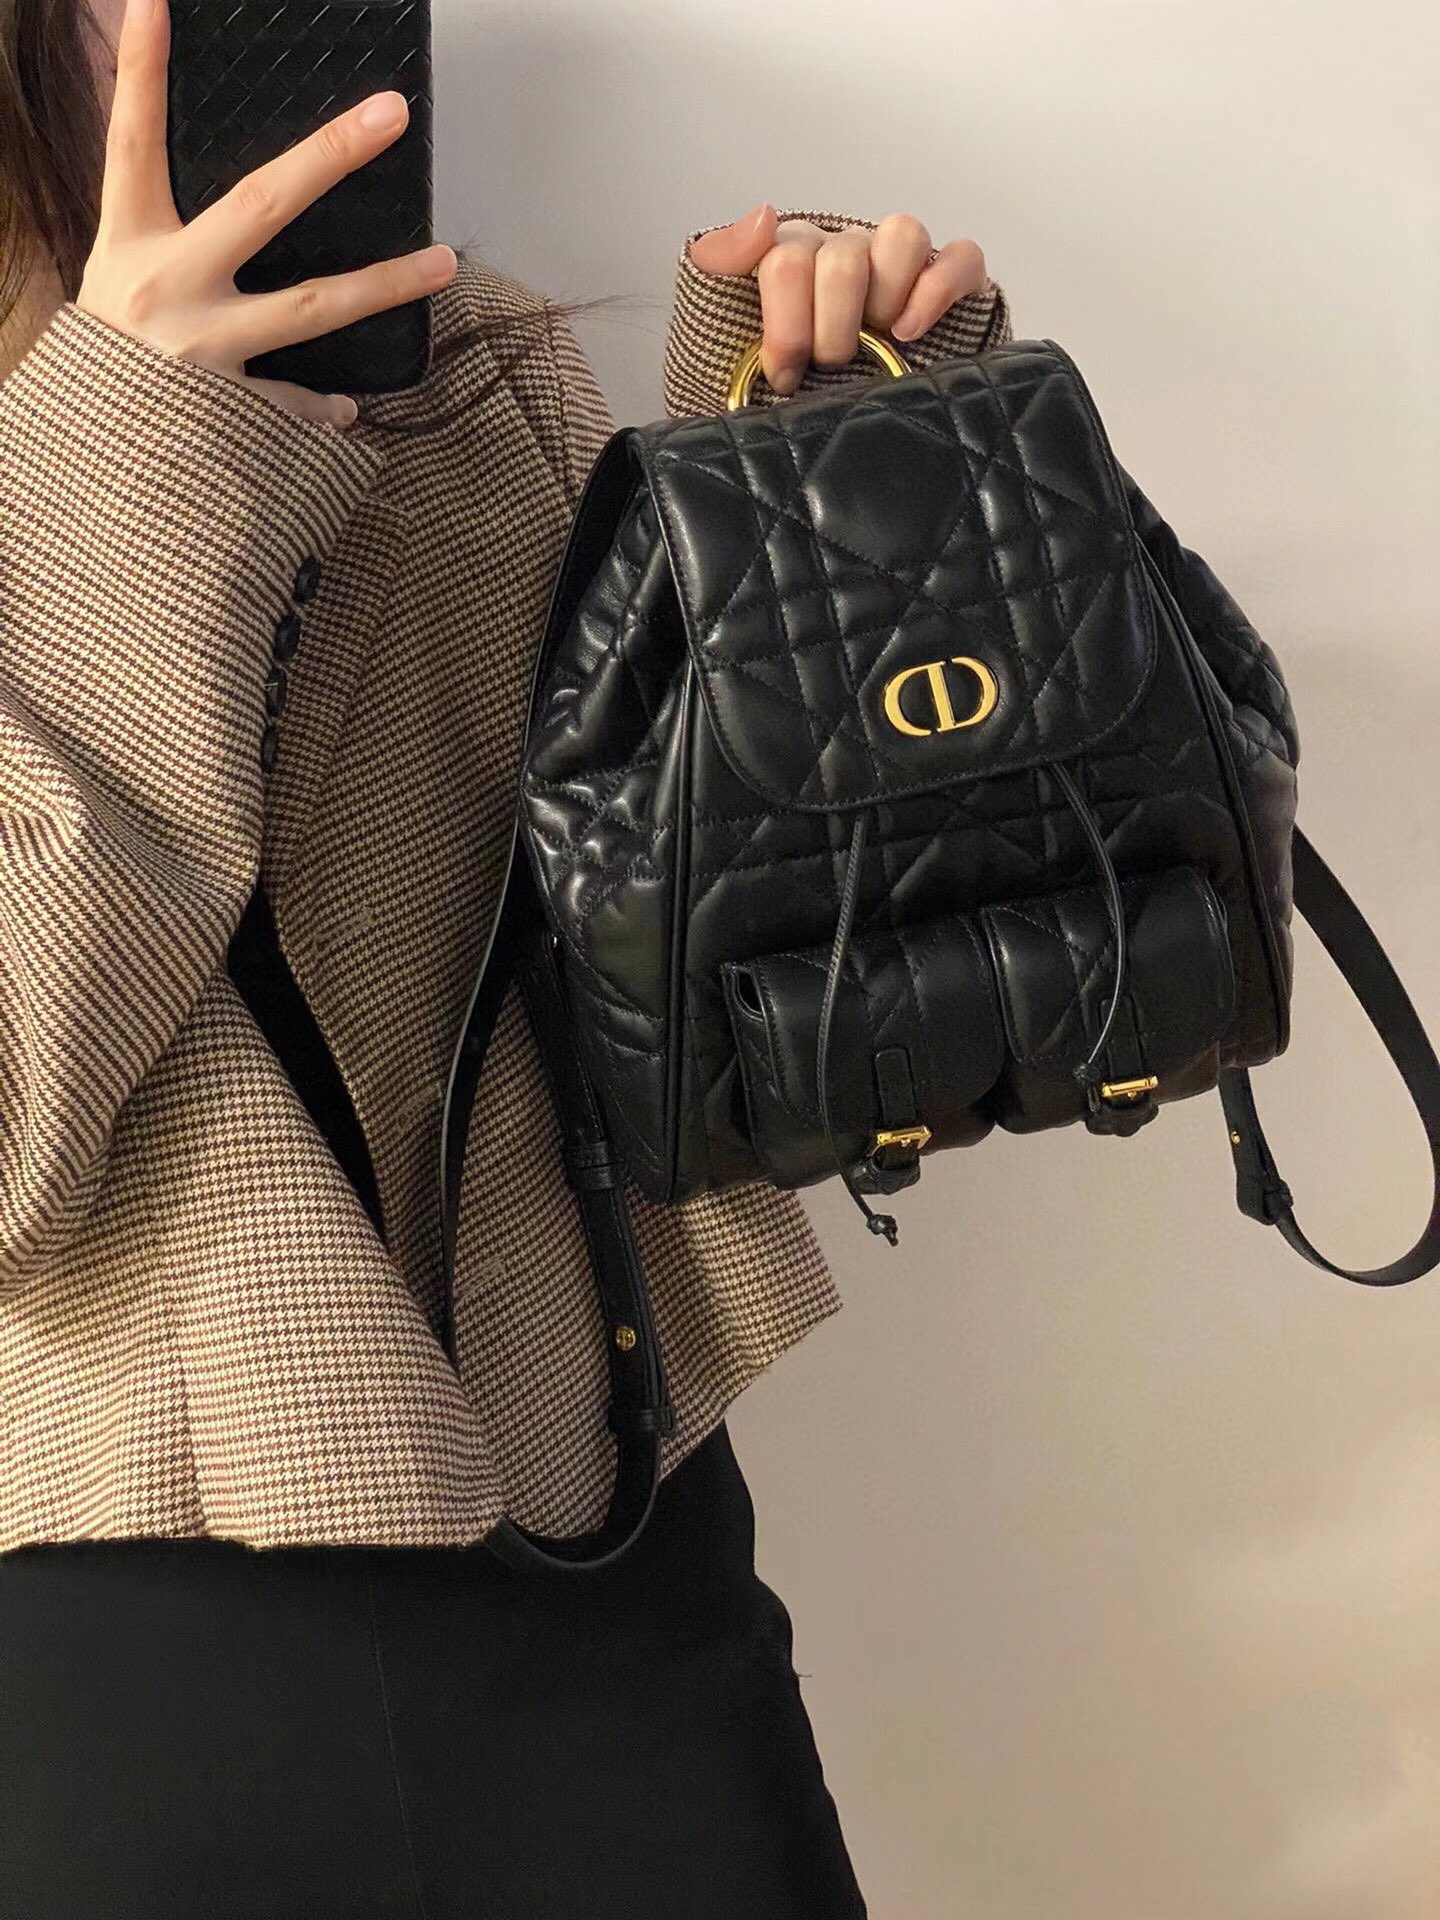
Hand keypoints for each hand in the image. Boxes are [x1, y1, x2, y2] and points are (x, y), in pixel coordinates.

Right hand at [76, 0, 456, 427]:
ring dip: (382, 284)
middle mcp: (167, 288)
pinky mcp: (227, 412)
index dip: (140, 73)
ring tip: (445, 263)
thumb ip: (163, 226)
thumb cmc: (107, 361)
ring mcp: (202, 350)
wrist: (86, 468)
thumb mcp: (116, 278)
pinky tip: (344, 412)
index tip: (155, 6)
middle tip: (389, 114)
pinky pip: (293, 404)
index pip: (131, 141)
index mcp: (128, 244)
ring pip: (310, 307)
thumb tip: (232, 188)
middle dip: (328, 155)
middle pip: (261, 205)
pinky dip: (320, 411)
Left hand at [690, 205, 988, 395]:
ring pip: (902, 236)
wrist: (826, 446)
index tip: (784, 373)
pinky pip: (959, 257)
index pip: (788, 257)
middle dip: (832, 326)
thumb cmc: (773, 391)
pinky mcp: (950, 282)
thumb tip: (762, 217)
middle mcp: (846, 254)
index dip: (785, 322)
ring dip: (884, 298)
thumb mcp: (718, 333)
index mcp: (793, 260)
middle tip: (830, 367)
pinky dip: (937, 290)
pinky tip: (912, 330)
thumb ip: (718, 265)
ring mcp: (898, 266)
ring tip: (878, 345)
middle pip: (843, 255)